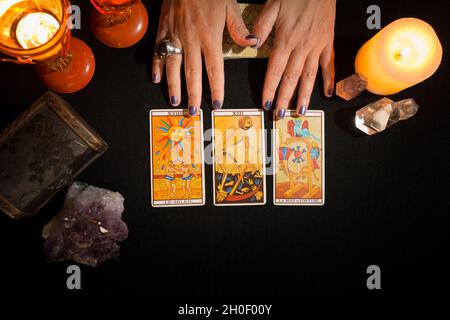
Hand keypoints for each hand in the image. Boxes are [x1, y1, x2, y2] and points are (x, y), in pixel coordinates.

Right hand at [152, 0, 257, 115]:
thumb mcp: (229, 4)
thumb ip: (238, 28)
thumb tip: (252, 44)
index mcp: (210, 36)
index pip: (214, 69)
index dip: (216, 89)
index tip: (217, 104)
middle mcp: (191, 40)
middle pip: (192, 74)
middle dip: (193, 95)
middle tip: (193, 111)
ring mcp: (174, 36)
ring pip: (173, 66)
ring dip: (174, 86)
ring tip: (175, 102)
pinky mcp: (163, 29)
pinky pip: (158, 51)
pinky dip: (156, 66)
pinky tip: (156, 79)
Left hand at [252, 0, 335, 117]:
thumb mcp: (272, 5)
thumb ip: (261, 26)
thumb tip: (252, 44)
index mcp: (285, 39)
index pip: (274, 71)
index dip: (270, 90)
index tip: (267, 104)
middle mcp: (301, 46)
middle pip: (291, 78)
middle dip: (285, 99)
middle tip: (281, 115)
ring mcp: (316, 46)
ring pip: (309, 76)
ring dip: (304, 95)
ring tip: (301, 111)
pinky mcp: (327, 42)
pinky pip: (328, 63)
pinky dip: (329, 79)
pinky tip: (327, 92)